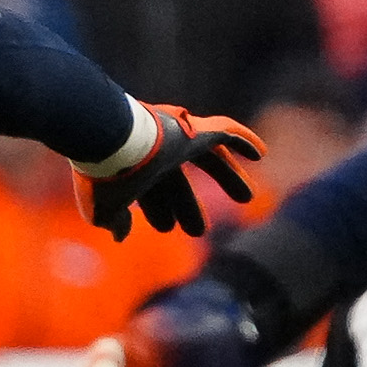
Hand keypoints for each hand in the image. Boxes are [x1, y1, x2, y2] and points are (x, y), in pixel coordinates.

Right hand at [85, 104, 260, 239]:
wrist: (112, 140)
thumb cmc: (105, 176)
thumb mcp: (106, 205)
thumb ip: (115, 220)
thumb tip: (120, 237)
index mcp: (134, 169)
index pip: (150, 193)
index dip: (157, 211)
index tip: (166, 228)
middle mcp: (157, 153)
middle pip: (179, 181)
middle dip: (188, 206)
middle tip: (199, 232)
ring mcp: (179, 139)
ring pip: (210, 160)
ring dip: (227, 178)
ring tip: (247, 199)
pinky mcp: (197, 130)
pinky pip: (227, 132)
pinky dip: (244, 140)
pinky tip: (261, 155)